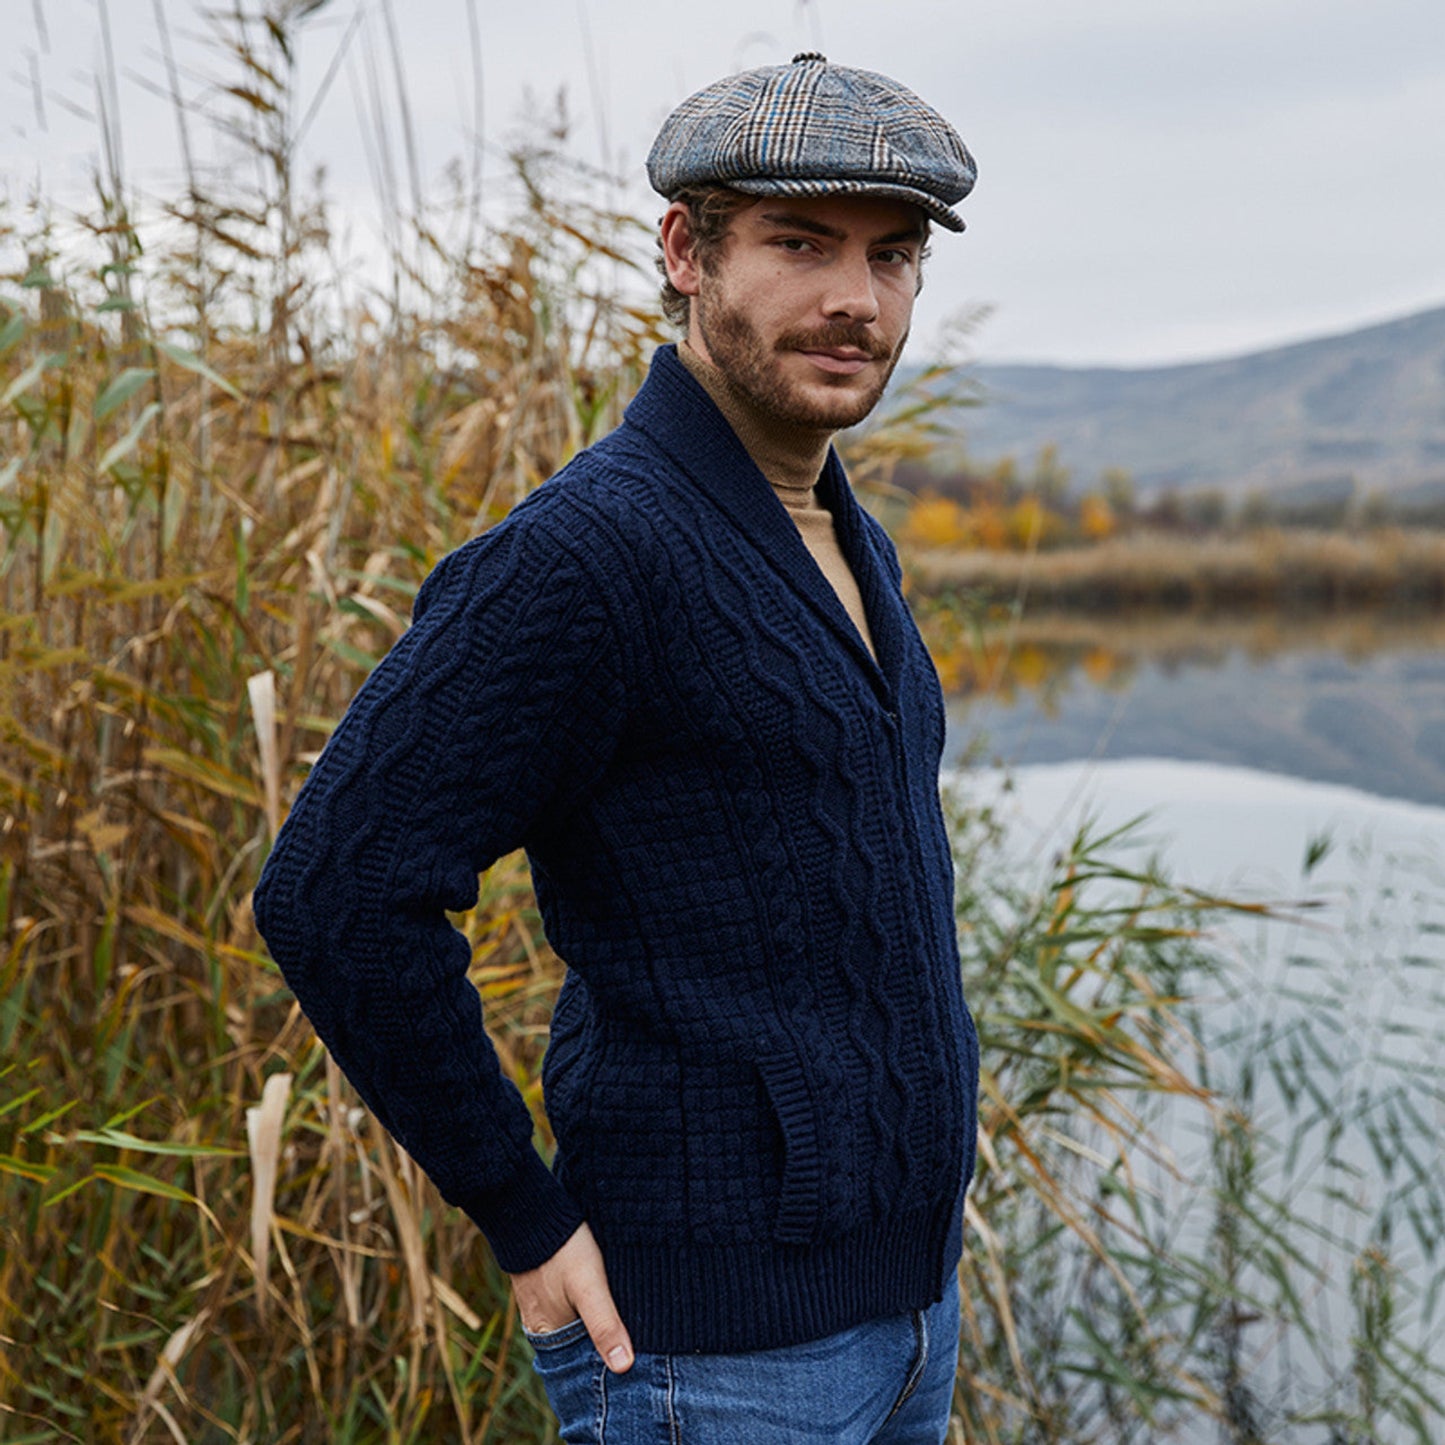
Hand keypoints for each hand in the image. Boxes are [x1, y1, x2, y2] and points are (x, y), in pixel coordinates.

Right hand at [508, 1222, 633, 1372]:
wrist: (531, 1209)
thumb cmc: (562, 1249)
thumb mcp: (589, 1288)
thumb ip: (604, 1325)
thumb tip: (624, 1367)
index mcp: (548, 1334)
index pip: (582, 1360)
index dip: (607, 1358)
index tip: (635, 1356)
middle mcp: (541, 1325)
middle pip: (579, 1343)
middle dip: (604, 1341)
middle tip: (638, 1334)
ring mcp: (540, 1303)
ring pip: (575, 1323)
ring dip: (596, 1320)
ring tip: (624, 1314)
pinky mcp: (544, 1283)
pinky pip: (568, 1303)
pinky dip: (586, 1304)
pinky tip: (604, 1293)